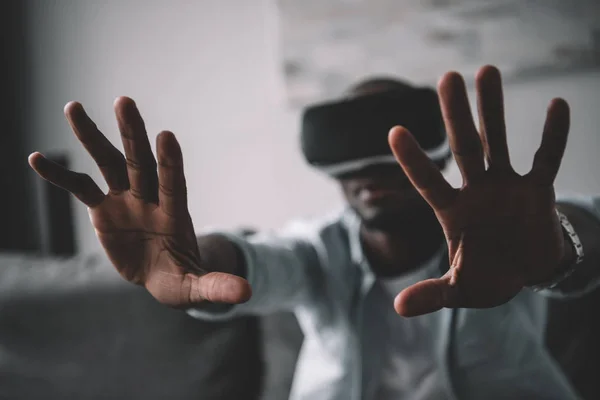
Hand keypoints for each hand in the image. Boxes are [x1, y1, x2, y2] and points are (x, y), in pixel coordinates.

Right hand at [29, 97, 250, 307]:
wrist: (161, 274)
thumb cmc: (181, 279)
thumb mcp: (196, 288)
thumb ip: (216, 287)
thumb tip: (246, 293)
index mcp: (174, 214)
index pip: (174, 185)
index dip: (170, 163)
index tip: (166, 136)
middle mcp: (150, 199)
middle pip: (141, 163)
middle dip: (133, 134)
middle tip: (125, 100)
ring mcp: (126, 200)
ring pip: (109, 163)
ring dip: (92, 137)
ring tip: (73, 107)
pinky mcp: (104, 209)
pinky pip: (79, 187)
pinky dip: (60, 175)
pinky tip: (35, 158)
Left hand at [389, 65, 569, 316]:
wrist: (526, 272)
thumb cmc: (488, 277)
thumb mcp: (460, 290)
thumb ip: (433, 294)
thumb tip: (397, 308)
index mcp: (452, 211)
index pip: (428, 181)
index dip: (413, 159)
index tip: (393, 130)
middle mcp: (476, 191)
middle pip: (463, 147)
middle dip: (455, 115)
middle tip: (447, 77)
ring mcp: (506, 187)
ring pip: (498, 141)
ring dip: (494, 109)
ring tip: (487, 71)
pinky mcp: (537, 191)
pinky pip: (546, 159)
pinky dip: (552, 137)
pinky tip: (557, 105)